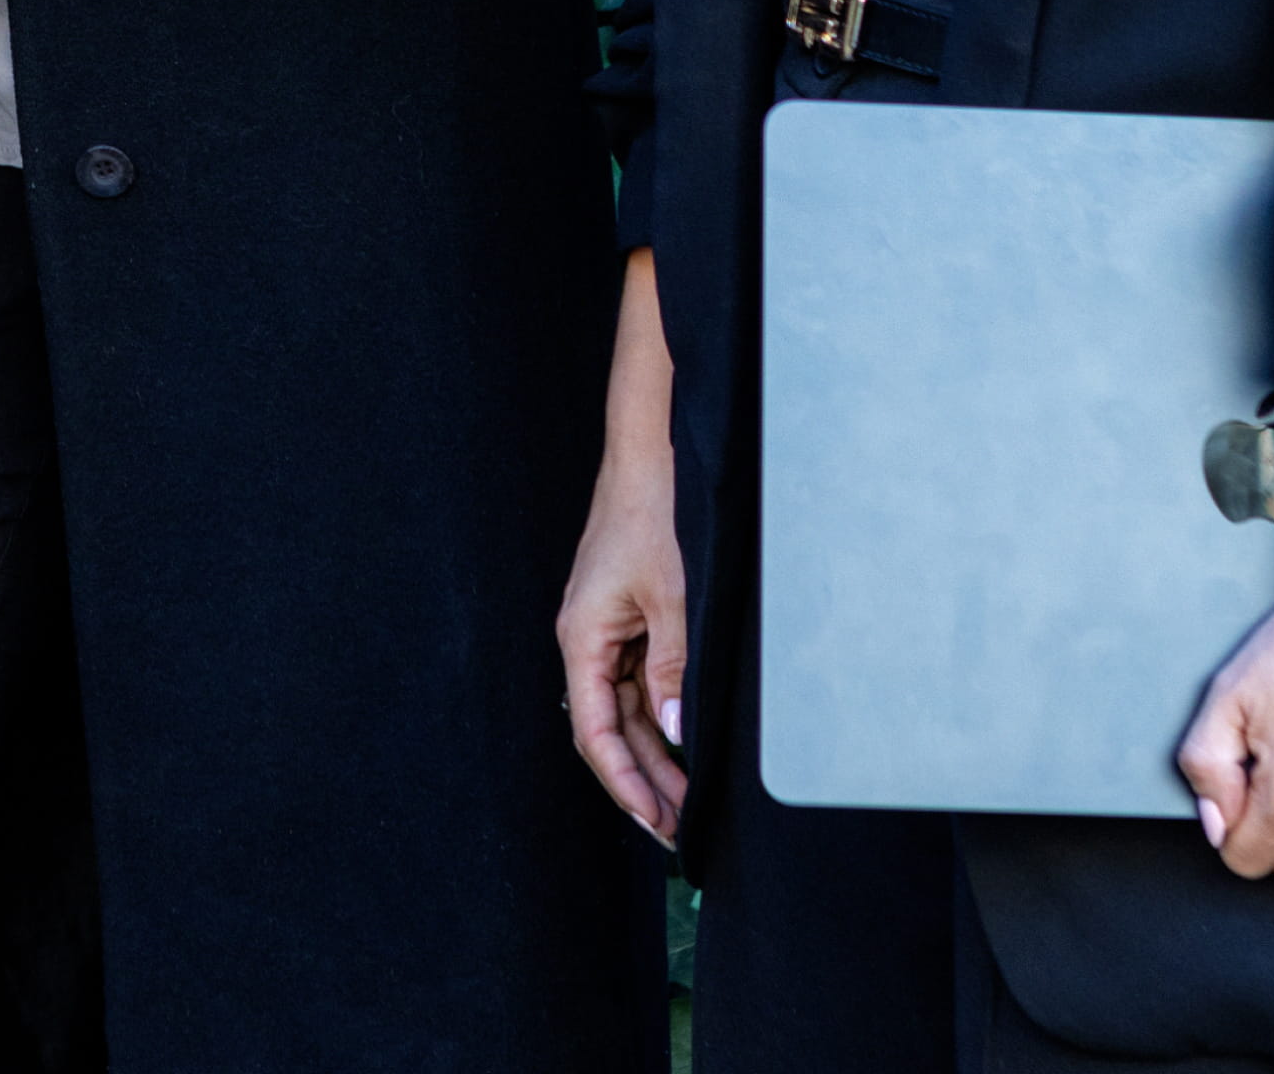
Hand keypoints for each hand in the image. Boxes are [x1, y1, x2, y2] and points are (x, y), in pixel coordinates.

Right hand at [558, 249, 687, 846]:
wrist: (652, 448)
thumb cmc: (653, 512)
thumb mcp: (672, 598)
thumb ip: (674, 671)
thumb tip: (675, 735)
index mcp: (582, 636)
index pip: (595, 731)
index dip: (624, 782)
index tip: (656, 821)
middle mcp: (588, 636)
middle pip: (610, 725)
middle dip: (645, 777)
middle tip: (681, 826)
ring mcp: (609, 623)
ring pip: (628, 705)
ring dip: (656, 750)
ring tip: (690, 796)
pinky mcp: (630, 610)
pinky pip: (641, 675)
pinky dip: (663, 710)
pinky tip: (688, 738)